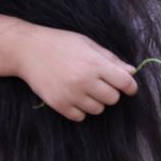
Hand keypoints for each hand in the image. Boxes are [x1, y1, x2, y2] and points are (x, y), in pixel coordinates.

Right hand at [14, 24, 139, 121]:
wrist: (28, 50)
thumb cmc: (61, 43)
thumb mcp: (88, 44)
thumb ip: (111, 59)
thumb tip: (132, 71)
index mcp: (95, 63)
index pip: (125, 82)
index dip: (131, 86)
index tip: (129, 87)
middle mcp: (84, 81)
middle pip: (113, 99)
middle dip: (111, 92)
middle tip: (101, 83)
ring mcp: (71, 94)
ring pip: (98, 109)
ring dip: (96, 101)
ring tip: (85, 88)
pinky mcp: (58, 104)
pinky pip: (80, 117)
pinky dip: (80, 109)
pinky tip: (74, 96)